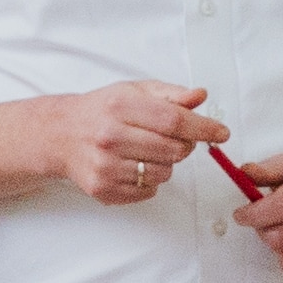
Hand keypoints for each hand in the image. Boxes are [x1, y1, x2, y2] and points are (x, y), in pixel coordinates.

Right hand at [39, 81, 227, 209]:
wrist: (61, 134)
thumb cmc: (102, 110)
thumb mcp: (134, 92)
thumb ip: (170, 94)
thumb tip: (200, 96)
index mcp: (120, 107)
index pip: (174, 120)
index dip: (203, 128)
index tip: (221, 132)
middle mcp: (110, 137)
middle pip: (174, 150)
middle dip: (184, 146)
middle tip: (174, 139)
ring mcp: (105, 167)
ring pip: (164, 174)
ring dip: (165, 164)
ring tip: (146, 151)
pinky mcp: (103, 190)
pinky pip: (148, 191)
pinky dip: (149, 181)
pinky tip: (133, 165)